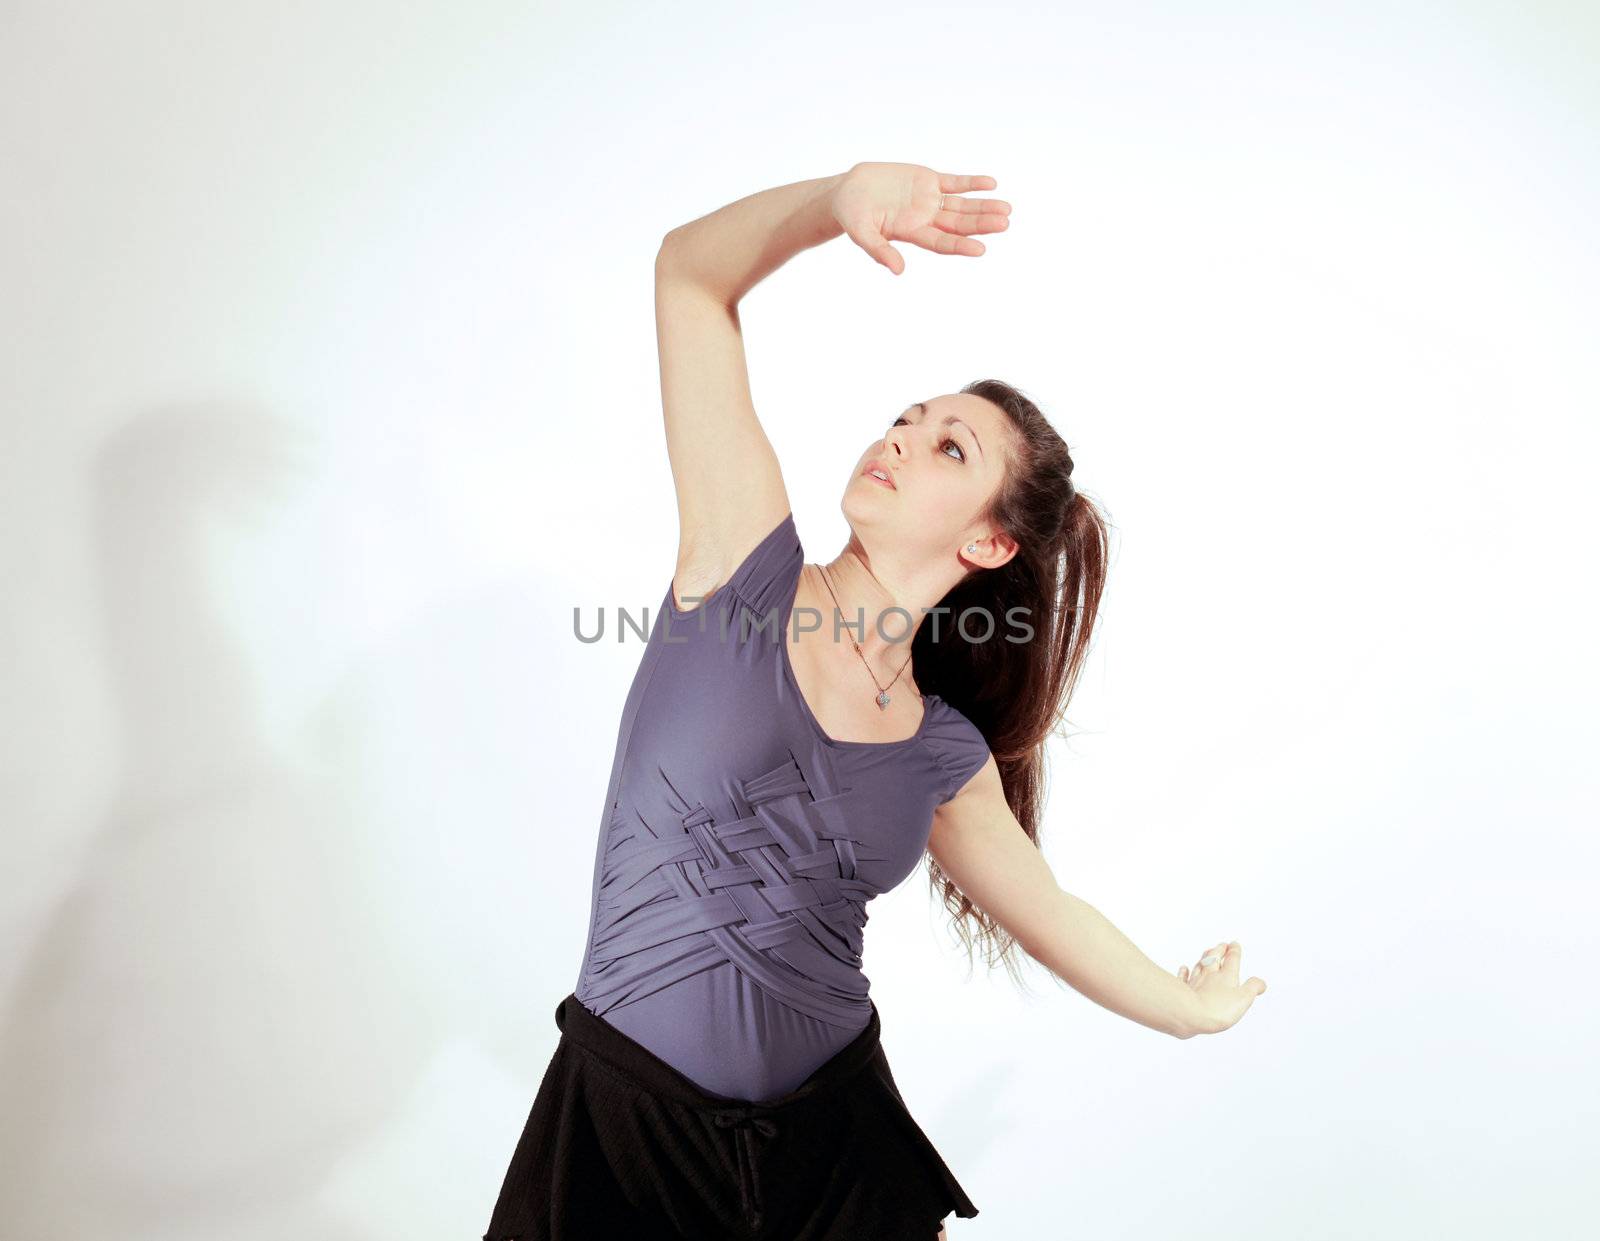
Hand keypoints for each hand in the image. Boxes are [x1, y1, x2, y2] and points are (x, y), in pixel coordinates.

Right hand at [830, 161, 1010, 274]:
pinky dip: (971, 183)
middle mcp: (925, 219)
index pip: (942, 242)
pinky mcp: (928, 180)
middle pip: (959, 224)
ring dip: (983, 206)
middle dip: (981, 224)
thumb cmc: (852, 215)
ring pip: (962, 205)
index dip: (961, 245)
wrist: (848, 191)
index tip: (981, 249)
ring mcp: (929, 200)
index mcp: (912, 233)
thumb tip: (898, 271)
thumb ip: (879, 250)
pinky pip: (954, 182)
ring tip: (1006, 209)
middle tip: (1004, 223)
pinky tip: (990, 184)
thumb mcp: (861, 233)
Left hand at [1178, 941, 1266, 1034]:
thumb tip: (1261, 982)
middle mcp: (1209, 975)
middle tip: (1222, 945)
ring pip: (1200, 965)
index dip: (1234, 951)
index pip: (1232, 959)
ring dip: (1204, 957)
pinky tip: (1184, 968)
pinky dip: (1185, 972)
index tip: (1235, 944)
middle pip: (1214, 958)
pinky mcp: (1183, 991)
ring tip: (1207, 952)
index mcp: (1226, 976)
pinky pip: (1184, 978)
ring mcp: (1195, 982)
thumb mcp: (1244, 999)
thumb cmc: (1218, 1008)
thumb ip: (1253, 988)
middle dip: (1219, 950)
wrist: (1190, 1015)